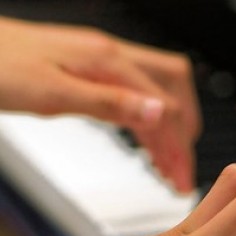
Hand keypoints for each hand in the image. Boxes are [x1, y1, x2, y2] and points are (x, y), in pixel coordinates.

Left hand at [0, 15, 200, 191]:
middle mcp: (111, 57)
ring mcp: (101, 62)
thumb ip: (109, 103)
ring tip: (167, 166)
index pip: (165, 107)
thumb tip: (160, 114)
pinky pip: (133, 95)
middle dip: (183, 134)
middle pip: (173, 91)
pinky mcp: (89, 70)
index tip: (182, 179)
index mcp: (108, 61)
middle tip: (181, 172)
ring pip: (156, 93)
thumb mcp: (52, 94)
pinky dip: (145, 122)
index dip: (179, 146)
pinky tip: (143, 139)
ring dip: (167, 130)